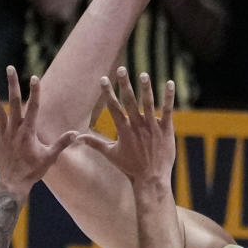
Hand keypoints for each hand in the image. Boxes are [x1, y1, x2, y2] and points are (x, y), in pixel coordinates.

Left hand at [0, 66, 78, 196]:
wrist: (14, 184)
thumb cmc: (33, 171)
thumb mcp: (50, 157)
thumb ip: (62, 143)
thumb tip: (76, 133)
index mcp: (29, 132)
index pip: (34, 108)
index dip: (35, 92)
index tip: (35, 78)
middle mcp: (15, 130)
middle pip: (14, 102)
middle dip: (12, 84)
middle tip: (10, 68)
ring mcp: (3, 133)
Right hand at [79, 68, 175, 185]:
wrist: (151, 178)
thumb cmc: (130, 167)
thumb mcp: (111, 154)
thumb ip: (95, 143)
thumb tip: (77, 138)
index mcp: (123, 130)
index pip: (113, 107)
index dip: (107, 92)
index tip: (103, 78)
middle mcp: (137, 126)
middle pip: (130, 101)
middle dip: (125, 84)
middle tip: (122, 68)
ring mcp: (152, 127)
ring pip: (149, 103)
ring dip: (146, 88)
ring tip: (144, 74)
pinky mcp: (166, 129)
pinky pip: (168, 110)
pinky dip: (169, 97)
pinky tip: (170, 83)